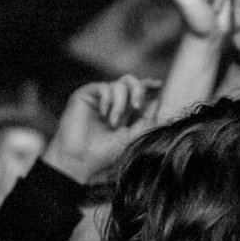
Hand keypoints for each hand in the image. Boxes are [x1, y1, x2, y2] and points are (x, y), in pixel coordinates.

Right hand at [43, 75, 159, 183]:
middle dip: (138, 90)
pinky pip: (104, 87)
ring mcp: (99, 97)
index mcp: (124, 110)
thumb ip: (146, 120)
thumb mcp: (132, 137)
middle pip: (130, 81)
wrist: (81, 159)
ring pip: (119, 85)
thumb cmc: (105, 153)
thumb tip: (157, 100)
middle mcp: (112, 101)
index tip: (158, 85)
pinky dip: (108, 100)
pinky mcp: (85, 95)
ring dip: (120, 104)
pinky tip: (104, 114)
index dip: (148, 85)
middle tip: (137, 106)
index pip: (138, 91)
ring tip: (113, 123)